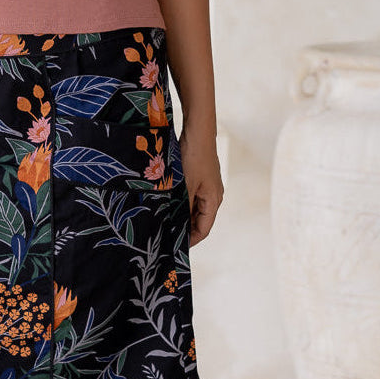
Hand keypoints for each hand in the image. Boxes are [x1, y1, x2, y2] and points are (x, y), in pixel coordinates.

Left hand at [177, 125, 222, 245]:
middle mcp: (213, 195)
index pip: (204, 229)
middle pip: (200, 220)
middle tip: (167, 235)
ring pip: (195, 209)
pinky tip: (169, 204)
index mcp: (213, 200)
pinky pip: (192, 197)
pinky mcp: (201, 178)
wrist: (198, 132)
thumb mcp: (186, 186)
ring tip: (165, 221)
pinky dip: (182, 204)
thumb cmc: (193, 158)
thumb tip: (178, 226)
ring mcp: (208, 186)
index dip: (191, 240)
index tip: (175, 246)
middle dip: (185, 229)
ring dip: (182, 215)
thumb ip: (183, 207)